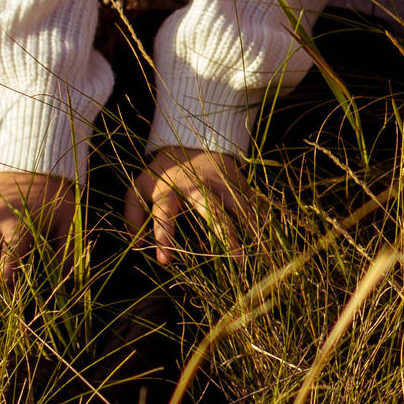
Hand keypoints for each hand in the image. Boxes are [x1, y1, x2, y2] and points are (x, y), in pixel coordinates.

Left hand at [123, 144, 260, 262]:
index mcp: (170, 189)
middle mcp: (198, 187)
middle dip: (224, 234)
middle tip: (236, 258)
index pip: (164, 213)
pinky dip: (262, 219)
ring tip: (262, 250)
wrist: (191, 142)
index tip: (165, 261)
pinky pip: (253, 202)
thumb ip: (132, 214)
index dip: (163, 235)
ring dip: (251, 228)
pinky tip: (271, 238)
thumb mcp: (138, 187)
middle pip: (212, 210)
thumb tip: (137, 244)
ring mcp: (222, 183)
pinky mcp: (238, 182)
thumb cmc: (162, 173)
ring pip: (239, 206)